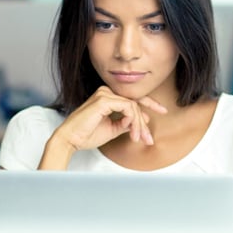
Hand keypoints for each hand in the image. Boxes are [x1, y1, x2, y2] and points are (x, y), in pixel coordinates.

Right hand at [52, 86, 166, 150]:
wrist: (70, 140)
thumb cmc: (87, 135)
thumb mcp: (113, 129)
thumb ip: (126, 123)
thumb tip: (141, 121)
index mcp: (108, 97)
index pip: (132, 98)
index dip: (150, 104)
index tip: (162, 111)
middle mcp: (106, 92)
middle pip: (135, 102)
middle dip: (144, 121)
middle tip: (150, 137)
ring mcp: (105, 94)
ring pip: (134, 107)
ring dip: (138, 125)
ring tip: (138, 139)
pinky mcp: (104, 100)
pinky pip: (128, 108)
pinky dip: (133, 120)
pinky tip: (131, 132)